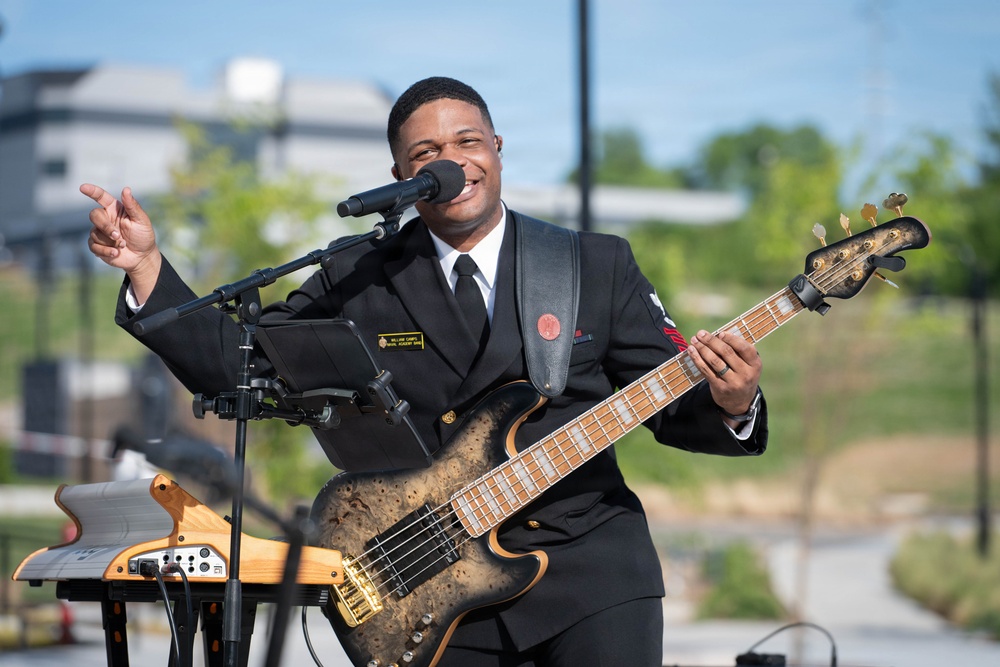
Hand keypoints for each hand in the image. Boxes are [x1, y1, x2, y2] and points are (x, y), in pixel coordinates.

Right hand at [81, 183, 160, 302]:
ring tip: (123, 245)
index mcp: (115, 209)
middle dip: (105, 226)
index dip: (92, 191)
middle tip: (117, 236)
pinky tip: (115, 253)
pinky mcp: (96, 245)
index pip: (101, 197)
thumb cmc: (143, 236)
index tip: (83, 187)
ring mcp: (99, 232)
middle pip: (94, 215)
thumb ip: (133, 206)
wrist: (142, 257)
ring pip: (94, 233)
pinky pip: (93, 246)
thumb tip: (126, 189)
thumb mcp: (141, 220)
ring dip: (110, 241)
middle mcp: (105, 219)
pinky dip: (105, 250)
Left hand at [687, 329, 761, 423]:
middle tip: (701, 333)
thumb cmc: (742, 375)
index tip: (720, 333)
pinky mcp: (720, 388)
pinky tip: (692, 351)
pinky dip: (697, 359)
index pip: (744, 348)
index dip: (731, 339)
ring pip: (715, 361)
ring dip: (702, 348)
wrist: (740, 402)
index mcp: (755, 364)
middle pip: (727, 352)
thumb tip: (718, 334)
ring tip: (694, 340)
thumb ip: (738, 351)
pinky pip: (706, 370)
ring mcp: (733, 382)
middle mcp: (746, 373)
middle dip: (711, 341)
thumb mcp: (748, 365)